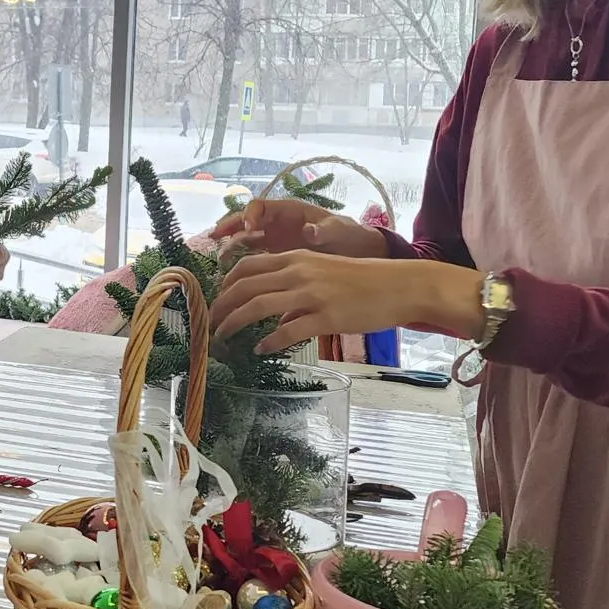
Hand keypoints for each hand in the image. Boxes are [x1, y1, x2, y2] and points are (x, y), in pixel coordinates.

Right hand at [211, 198, 387, 259]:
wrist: (357, 254)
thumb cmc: (348, 235)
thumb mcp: (340, 230)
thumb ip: (325, 230)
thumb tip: (310, 231)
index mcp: (289, 210)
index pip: (261, 206)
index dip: (250, 214)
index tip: (248, 228)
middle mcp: (275, 222)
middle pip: (245, 219)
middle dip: (229, 226)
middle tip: (215, 237)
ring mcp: (272, 238)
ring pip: (244, 237)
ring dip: (230, 244)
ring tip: (220, 259)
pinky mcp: (273, 255)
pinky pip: (251, 255)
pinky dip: (239, 260)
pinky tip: (232, 273)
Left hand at [211, 253, 483, 355]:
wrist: (399, 285)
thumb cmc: (363, 281)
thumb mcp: (322, 273)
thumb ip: (295, 287)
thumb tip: (274, 316)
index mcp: (295, 258)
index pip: (246, 267)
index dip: (224, 285)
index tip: (214, 300)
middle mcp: (298, 272)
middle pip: (244, 287)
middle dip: (220, 307)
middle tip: (209, 324)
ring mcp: (311, 294)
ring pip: (257, 307)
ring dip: (234, 324)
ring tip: (222, 338)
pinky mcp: (326, 317)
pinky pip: (287, 331)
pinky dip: (269, 342)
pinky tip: (259, 350)